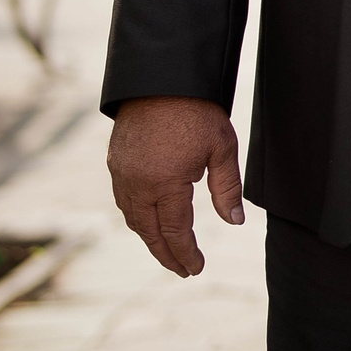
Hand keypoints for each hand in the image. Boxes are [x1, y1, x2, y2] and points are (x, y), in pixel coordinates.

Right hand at [107, 96, 242, 276]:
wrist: (161, 80)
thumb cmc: (197, 113)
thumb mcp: (222, 149)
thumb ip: (227, 189)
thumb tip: (235, 222)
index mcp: (165, 184)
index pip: (174, 231)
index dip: (185, 253)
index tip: (196, 269)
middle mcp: (137, 185)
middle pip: (149, 232)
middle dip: (165, 254)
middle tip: (183, 270)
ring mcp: (122, 175)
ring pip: (132, 219)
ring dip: (149, 238)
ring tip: (168, 251)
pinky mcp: (115, 164)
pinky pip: (123, 201)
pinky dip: (136, 218)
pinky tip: (149, 222)